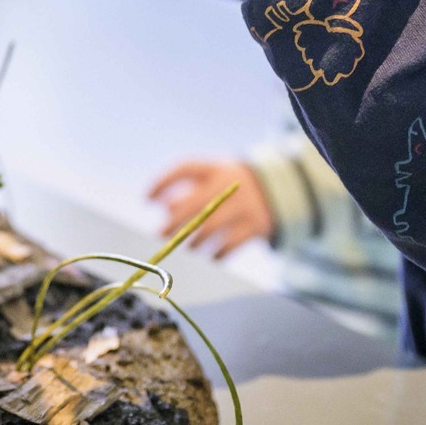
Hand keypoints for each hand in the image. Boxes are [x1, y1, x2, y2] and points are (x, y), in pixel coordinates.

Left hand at [148, 159, 275, 256]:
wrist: (278, 191)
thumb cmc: (232, 186)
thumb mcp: (215, 178)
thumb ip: (190, 189)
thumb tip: (164, 207)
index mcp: (215, 168)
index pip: (184, 168)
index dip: (162, 182)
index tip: (146, 199)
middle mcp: (229, 185)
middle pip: (195, 203)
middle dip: (173, 221)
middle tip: (160, 234)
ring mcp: (243, 206)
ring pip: (210, 228)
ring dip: (192, 241)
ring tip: (186, 247)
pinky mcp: (254, 226)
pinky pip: (229, 245)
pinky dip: (215, 254)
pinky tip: (209, 257)